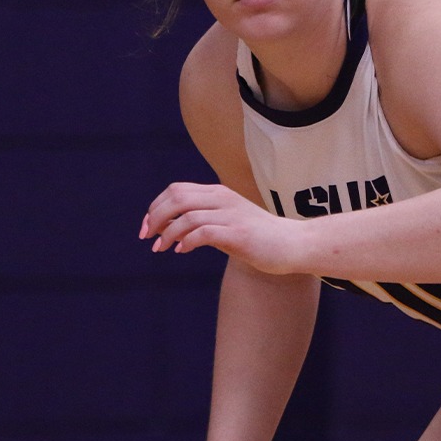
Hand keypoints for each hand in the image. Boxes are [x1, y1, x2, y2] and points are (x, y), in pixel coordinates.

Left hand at [140, 182, 307, 274]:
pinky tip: (181, 251)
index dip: (156, 206)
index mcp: (218, 193)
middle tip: (147, 237)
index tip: (147, 227)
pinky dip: (186, 241)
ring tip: (161, 249)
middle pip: (176, 198)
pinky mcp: (237, 233)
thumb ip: (204, 220)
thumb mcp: (228, 220)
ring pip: (186, 216)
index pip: (176, 189)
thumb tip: (173, 228)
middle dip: (155, 217)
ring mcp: (230, 215)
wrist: (293, 244)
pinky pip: (203, 233)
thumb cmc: (259, 236)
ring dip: (167, 233)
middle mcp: (222, 199)